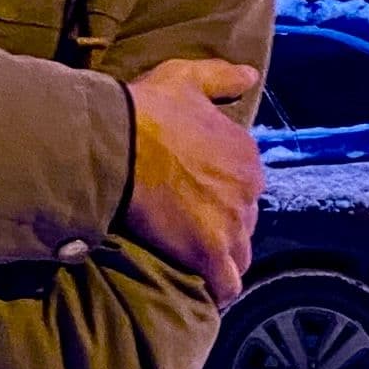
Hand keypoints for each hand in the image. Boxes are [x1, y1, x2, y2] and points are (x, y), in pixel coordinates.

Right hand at [119, 58, 261, 308]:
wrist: (119, 144)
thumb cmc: (148, 110)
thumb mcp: (186, 78)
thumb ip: (221, 77)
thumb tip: (250, 75)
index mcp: (245, 154)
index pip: (246, 186)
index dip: (222, 195)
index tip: (198, 199)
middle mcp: (247, 190)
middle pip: (244, 222)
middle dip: (222, 228)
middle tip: (189, 231)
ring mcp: (231, 224)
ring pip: (239, 256)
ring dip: (221, 261)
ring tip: (195, 263)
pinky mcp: (210, 253)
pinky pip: (226, 285)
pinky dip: (217, 292)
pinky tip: (203, 293)